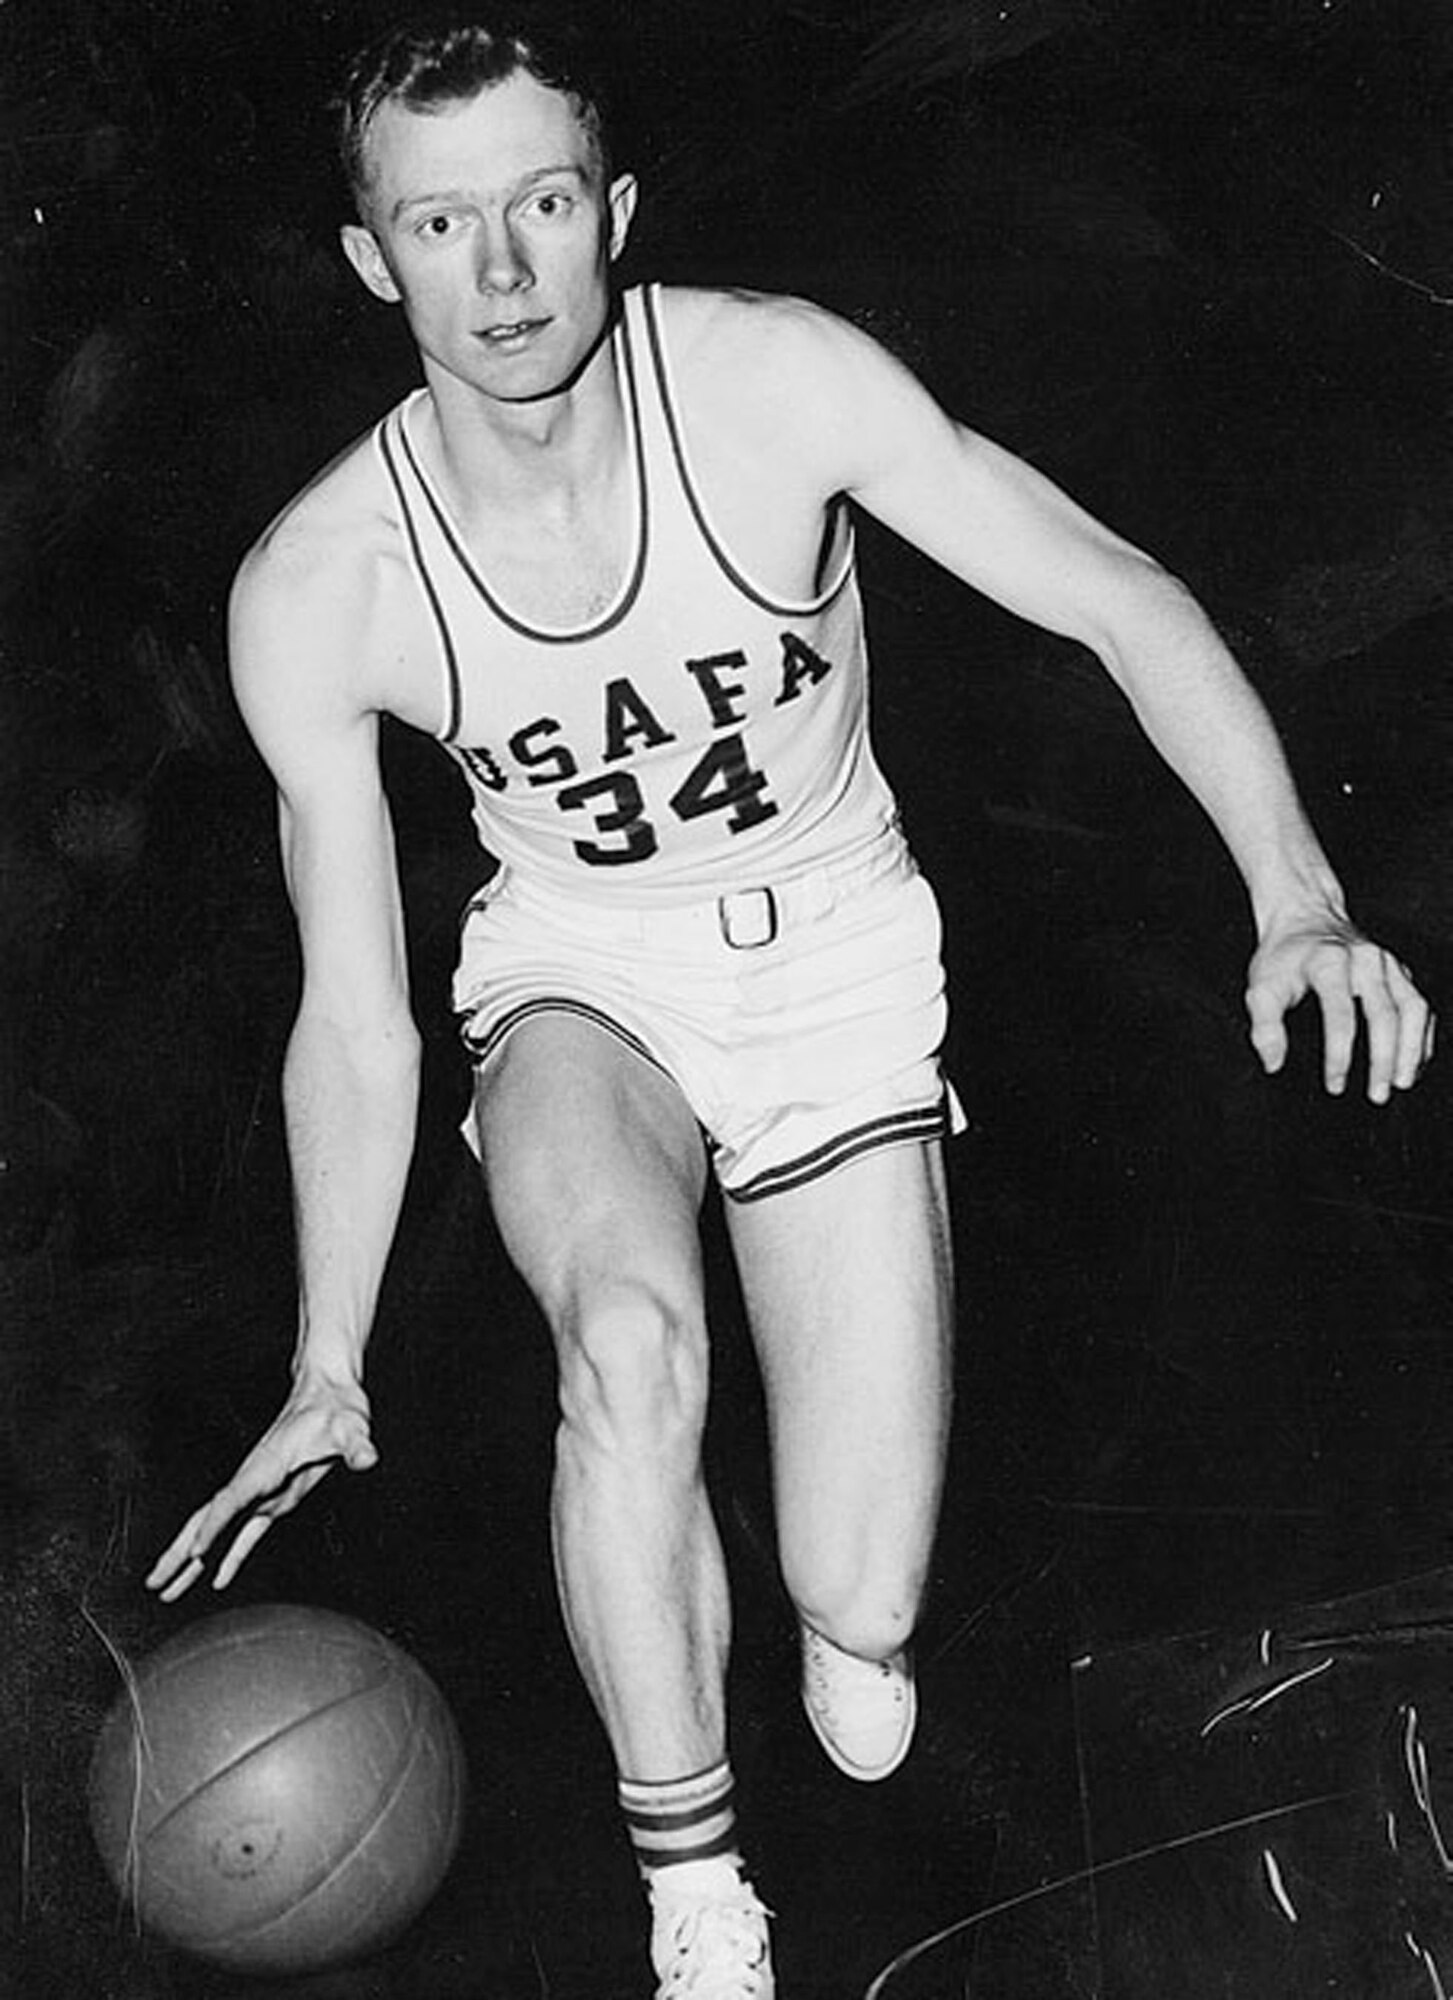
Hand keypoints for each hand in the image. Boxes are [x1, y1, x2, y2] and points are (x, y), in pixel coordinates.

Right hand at [145, 1372, 377, 1601]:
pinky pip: (245, 1533)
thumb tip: (367, 1457)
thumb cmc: (337, 1406)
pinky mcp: (275, 1498)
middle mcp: (255, 1479)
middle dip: (180, 1551)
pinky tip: (217, 1577)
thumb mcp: (351, 1425)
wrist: (330, 1392)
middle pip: (207, 1519)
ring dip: (192, 1559)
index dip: (214, 1525)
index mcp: (266, 1464)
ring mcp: (261, 1491)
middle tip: (153, 1583)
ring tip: (167, 1589)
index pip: (232, 1499)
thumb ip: (357, 1444)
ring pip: (217, 1529)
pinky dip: (230, 1556)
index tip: (195, 1551)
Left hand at [1246, 917, 1434, 1102]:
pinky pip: (1419, 1005)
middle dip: (1384, 1059)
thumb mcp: (1261, 987)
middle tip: (1377, 1095)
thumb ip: (1264, 1026)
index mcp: (1328, 961)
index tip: (1335, 1085)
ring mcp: (1387, 963)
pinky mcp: (1400, 970)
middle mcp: (1365, 959)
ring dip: (1411, 1050)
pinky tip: (1414, 1062)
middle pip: (1385, 1014)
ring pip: (1412, 1008)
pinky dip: (1421, 1037)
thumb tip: (1274, 1064)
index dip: (1339, 1054)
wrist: (1305, 917)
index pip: (1340, 1014)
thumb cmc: (1283, 957)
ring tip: (1402, 1083)